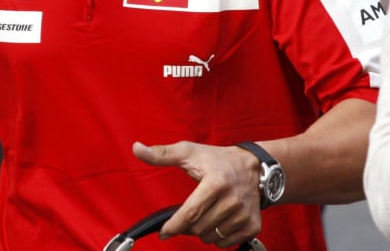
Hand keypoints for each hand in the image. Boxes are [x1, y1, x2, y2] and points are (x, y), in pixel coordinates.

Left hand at [132, 140, 261, 247]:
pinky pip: (226, 242)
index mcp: (216, 183)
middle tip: (187, 215)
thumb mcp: (188, 152)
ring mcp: (244, 215)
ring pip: (211, 237)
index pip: (190, 213)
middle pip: (198, 227)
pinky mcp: (253, 225)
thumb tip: (136, 148)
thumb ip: (161, 154)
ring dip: (201, 231)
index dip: (174, 225)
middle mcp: (232, 200)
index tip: (164, 233)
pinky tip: (217, 221)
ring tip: (204, 214)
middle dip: (187, 226)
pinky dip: (217, 237)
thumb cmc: (216, 159)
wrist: (252, 167)